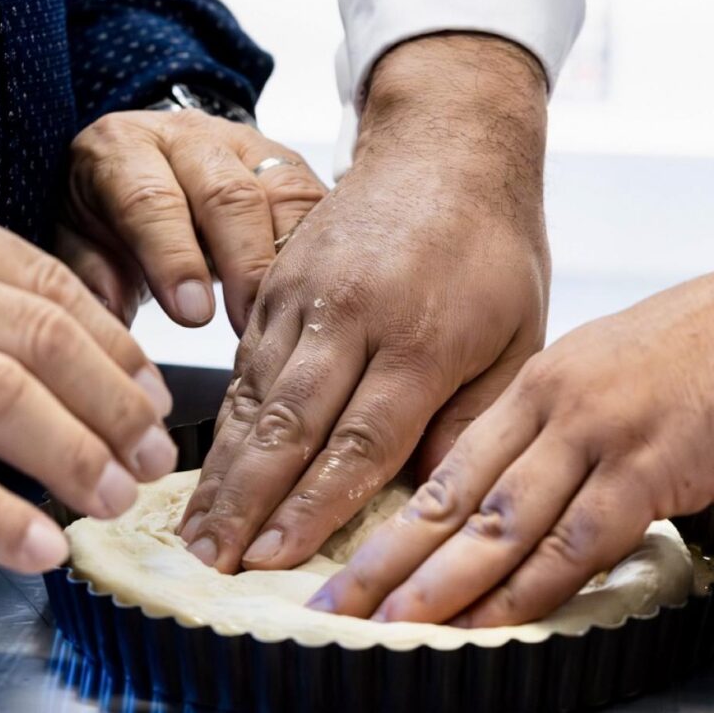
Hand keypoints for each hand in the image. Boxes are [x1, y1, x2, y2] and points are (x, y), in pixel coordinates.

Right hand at [0, 186, 175, 572]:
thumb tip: (107, 365)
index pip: (54, 289)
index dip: (118, 350)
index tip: (156, 398)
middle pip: (42, 341)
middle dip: (114, 407)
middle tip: (155, 455)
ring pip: (0, 400)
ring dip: (74, 456)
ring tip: (117, 496)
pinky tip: (37, 545)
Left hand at [66, 109, 325, 331]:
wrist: (151, 166)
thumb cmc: (109, 211)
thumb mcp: (78, 238)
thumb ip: (91, 274)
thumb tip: (110, 316)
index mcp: (124, 147)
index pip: (152, 200)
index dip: (174, 260)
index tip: (193, 316)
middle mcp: (192, 136)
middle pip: (229, 196)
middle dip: (243, 265)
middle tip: (249, 324)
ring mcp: (250, 146)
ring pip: (285, 196)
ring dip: (293, 263)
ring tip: (294, 317)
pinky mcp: (291, 167)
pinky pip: (318, 206)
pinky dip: (323, 252)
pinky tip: (323, 292)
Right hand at [177, 34, 551, 572]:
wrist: (447, 150)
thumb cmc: (492, 248)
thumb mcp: (518, 335)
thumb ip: (471, 419)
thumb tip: (428, 499)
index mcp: (422, 341)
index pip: (359, 444)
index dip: (313, 509)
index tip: (275, 560)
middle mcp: (352, 318)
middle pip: (290, 427)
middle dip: (246, 503)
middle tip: (210, 563)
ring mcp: (306, 295)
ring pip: (256, 396)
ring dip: (224, 470)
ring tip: (196, 527)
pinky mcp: (279, 280)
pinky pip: (246, 358)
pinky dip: (228, 417)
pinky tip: (212, 460)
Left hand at [313, 214, 713, 625]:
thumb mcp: (615, 376)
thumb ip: (567, 431)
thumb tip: (532, 488)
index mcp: (537, 383)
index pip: (448, 465)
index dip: (395, 522)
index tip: (354, 562)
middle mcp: (552, 406)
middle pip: (453, 497)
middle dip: (388, 560)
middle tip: (336, 605)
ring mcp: (598, 433)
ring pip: (501, 521)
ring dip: (443, 584)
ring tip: (391, 627)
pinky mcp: (650, 464)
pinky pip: (578, 538)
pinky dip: (532, 588)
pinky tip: (494, 620)